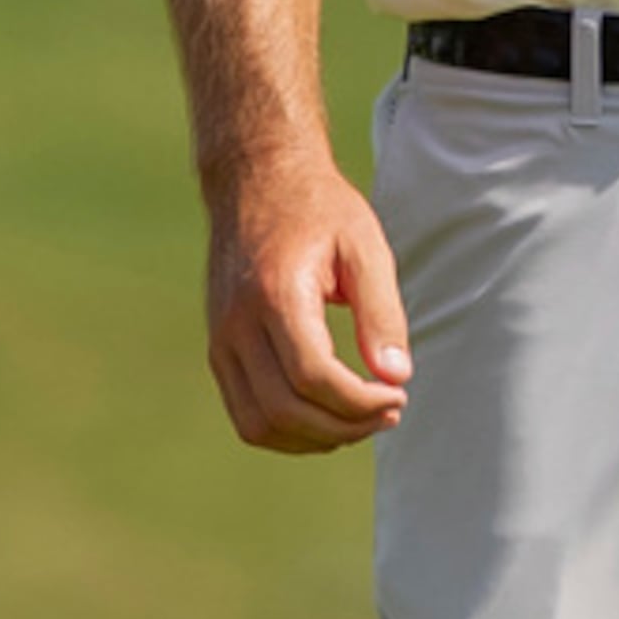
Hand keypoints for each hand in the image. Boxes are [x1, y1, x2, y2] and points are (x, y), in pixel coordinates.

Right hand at [202, 142, 410, 452]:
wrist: (257, 180)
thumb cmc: (319, 210)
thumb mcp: (365, 247)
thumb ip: (382, 313)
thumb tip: (396, 377)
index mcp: (276, 294)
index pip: (312, 376)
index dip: (359, 402)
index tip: (399, 395)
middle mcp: (237, 323)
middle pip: (285, 409)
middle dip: (345, 426)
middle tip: (390, 412)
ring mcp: (221, 340)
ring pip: (259, 424)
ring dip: (316, 438)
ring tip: (362, 420)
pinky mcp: (219, 350)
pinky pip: (246, 414)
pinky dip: (288, 431)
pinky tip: (328, 416)